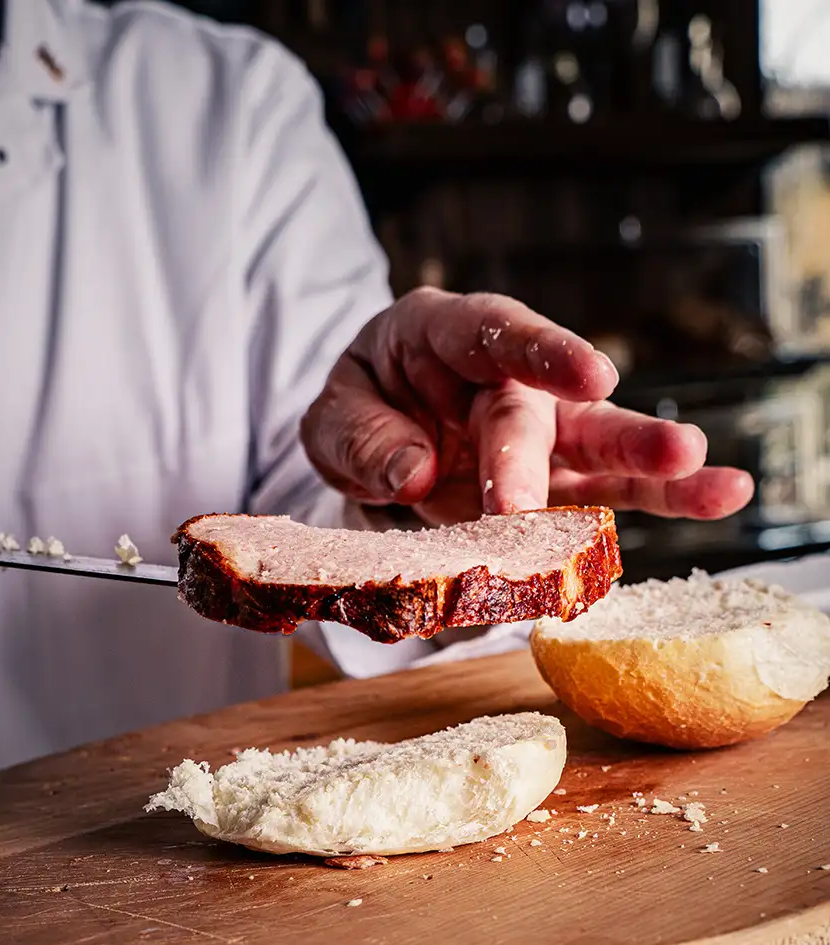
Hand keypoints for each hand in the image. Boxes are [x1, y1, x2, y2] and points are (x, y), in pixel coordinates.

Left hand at [301, 288, 753, 524]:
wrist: (375, 443)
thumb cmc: (362, 410)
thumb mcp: (330, 418)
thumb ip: (359, 440)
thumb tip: (409, 473)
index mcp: (444, 333)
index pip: (494, 332)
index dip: (544, 351)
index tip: (594, 374)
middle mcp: (504, 379)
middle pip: (531, 414)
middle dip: (529, 463)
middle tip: (520, 509)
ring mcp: (539, 432)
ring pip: (596, 444)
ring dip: (648, 465)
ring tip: (711, 478)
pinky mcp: (555, 480)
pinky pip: (605, 491)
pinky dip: (658, 500)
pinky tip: (719, 495)